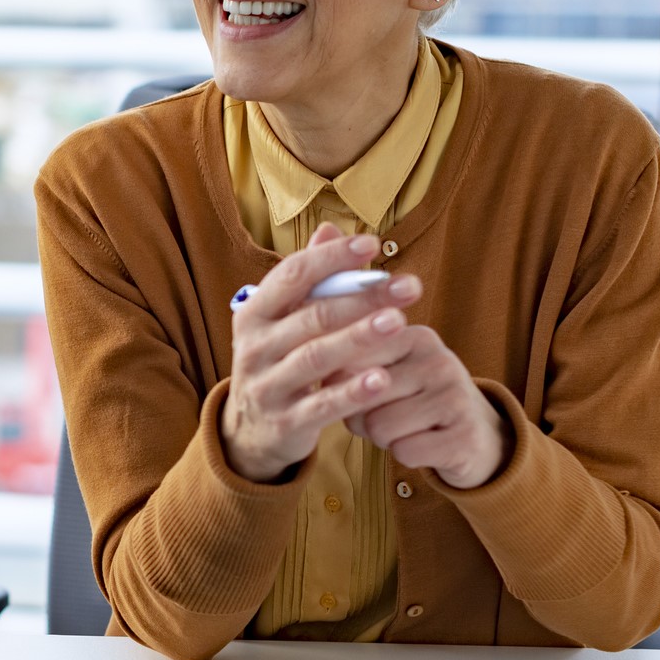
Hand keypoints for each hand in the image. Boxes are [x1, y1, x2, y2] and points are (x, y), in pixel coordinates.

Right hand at [220, 224, 423, 481]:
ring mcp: (267, 386)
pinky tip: (384, 377)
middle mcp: (254, 347)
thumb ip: (306, 278)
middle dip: (363, 298)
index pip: (292, 275)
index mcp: (253, 313)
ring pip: (316, 357)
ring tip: (399, 323)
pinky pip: (323, 405)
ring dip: (359, 338)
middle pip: (312, 315)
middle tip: (408, 287)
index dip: (332, 258)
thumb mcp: (282, 320)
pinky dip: (353, 391)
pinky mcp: (285, 422)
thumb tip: (330, 229)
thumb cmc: (277, 361)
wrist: (251, 430)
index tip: (372, 244)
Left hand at [343, 323, 508, 489]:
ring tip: (409, 429)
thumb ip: (354, 366)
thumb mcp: (391, 373)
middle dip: (364, 417)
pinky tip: (427, 444)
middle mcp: (440, 361)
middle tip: (390, 416)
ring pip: (380, 427)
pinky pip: (404, 452)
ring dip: (385, 439)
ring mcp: (456, 398)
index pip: (352, 360)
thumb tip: (326, 377)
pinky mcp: (464, 437)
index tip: (365, 391)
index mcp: (416, 337)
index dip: (346, 388)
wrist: (477, 436)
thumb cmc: (417, 403)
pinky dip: (406, 456)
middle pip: (362, 397)